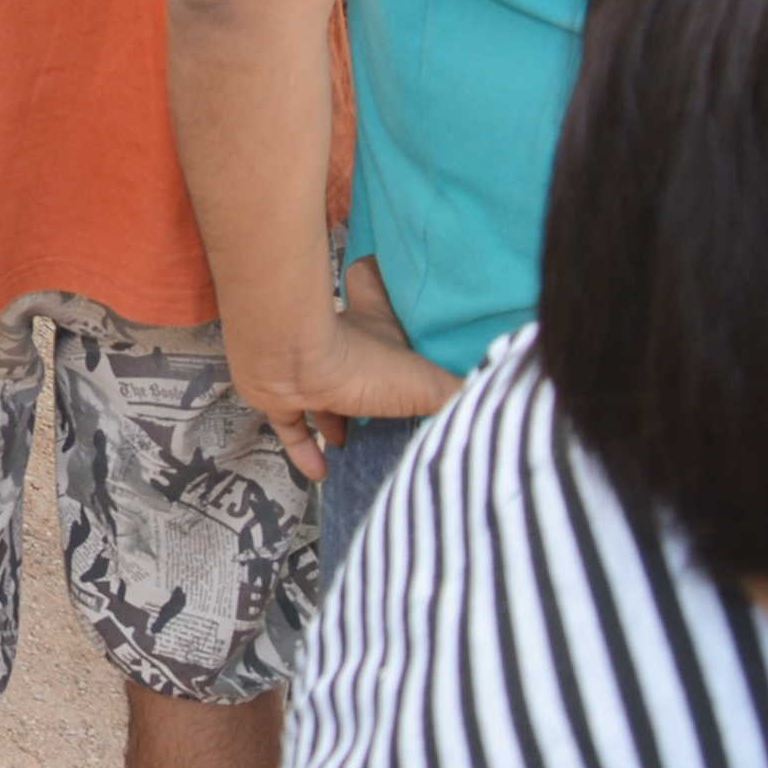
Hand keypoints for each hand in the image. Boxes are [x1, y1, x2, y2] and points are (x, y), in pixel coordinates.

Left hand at [225, 270, 462, 478]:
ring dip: (336, 423)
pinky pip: (291, 426)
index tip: (397, 324)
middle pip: (355, 360)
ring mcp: (304, 370)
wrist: (290, 359)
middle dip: (370, 385)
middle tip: (388, 417)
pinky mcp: (277, 395)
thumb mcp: (427, 382)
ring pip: (322, 396)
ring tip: (357, 448)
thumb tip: (490, 412)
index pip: (378, 294)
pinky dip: (304, 450)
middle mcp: (338, 347)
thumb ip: (456, 397)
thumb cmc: (361, 362)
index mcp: (375, 331)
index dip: (383, 297)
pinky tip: (322, 473)